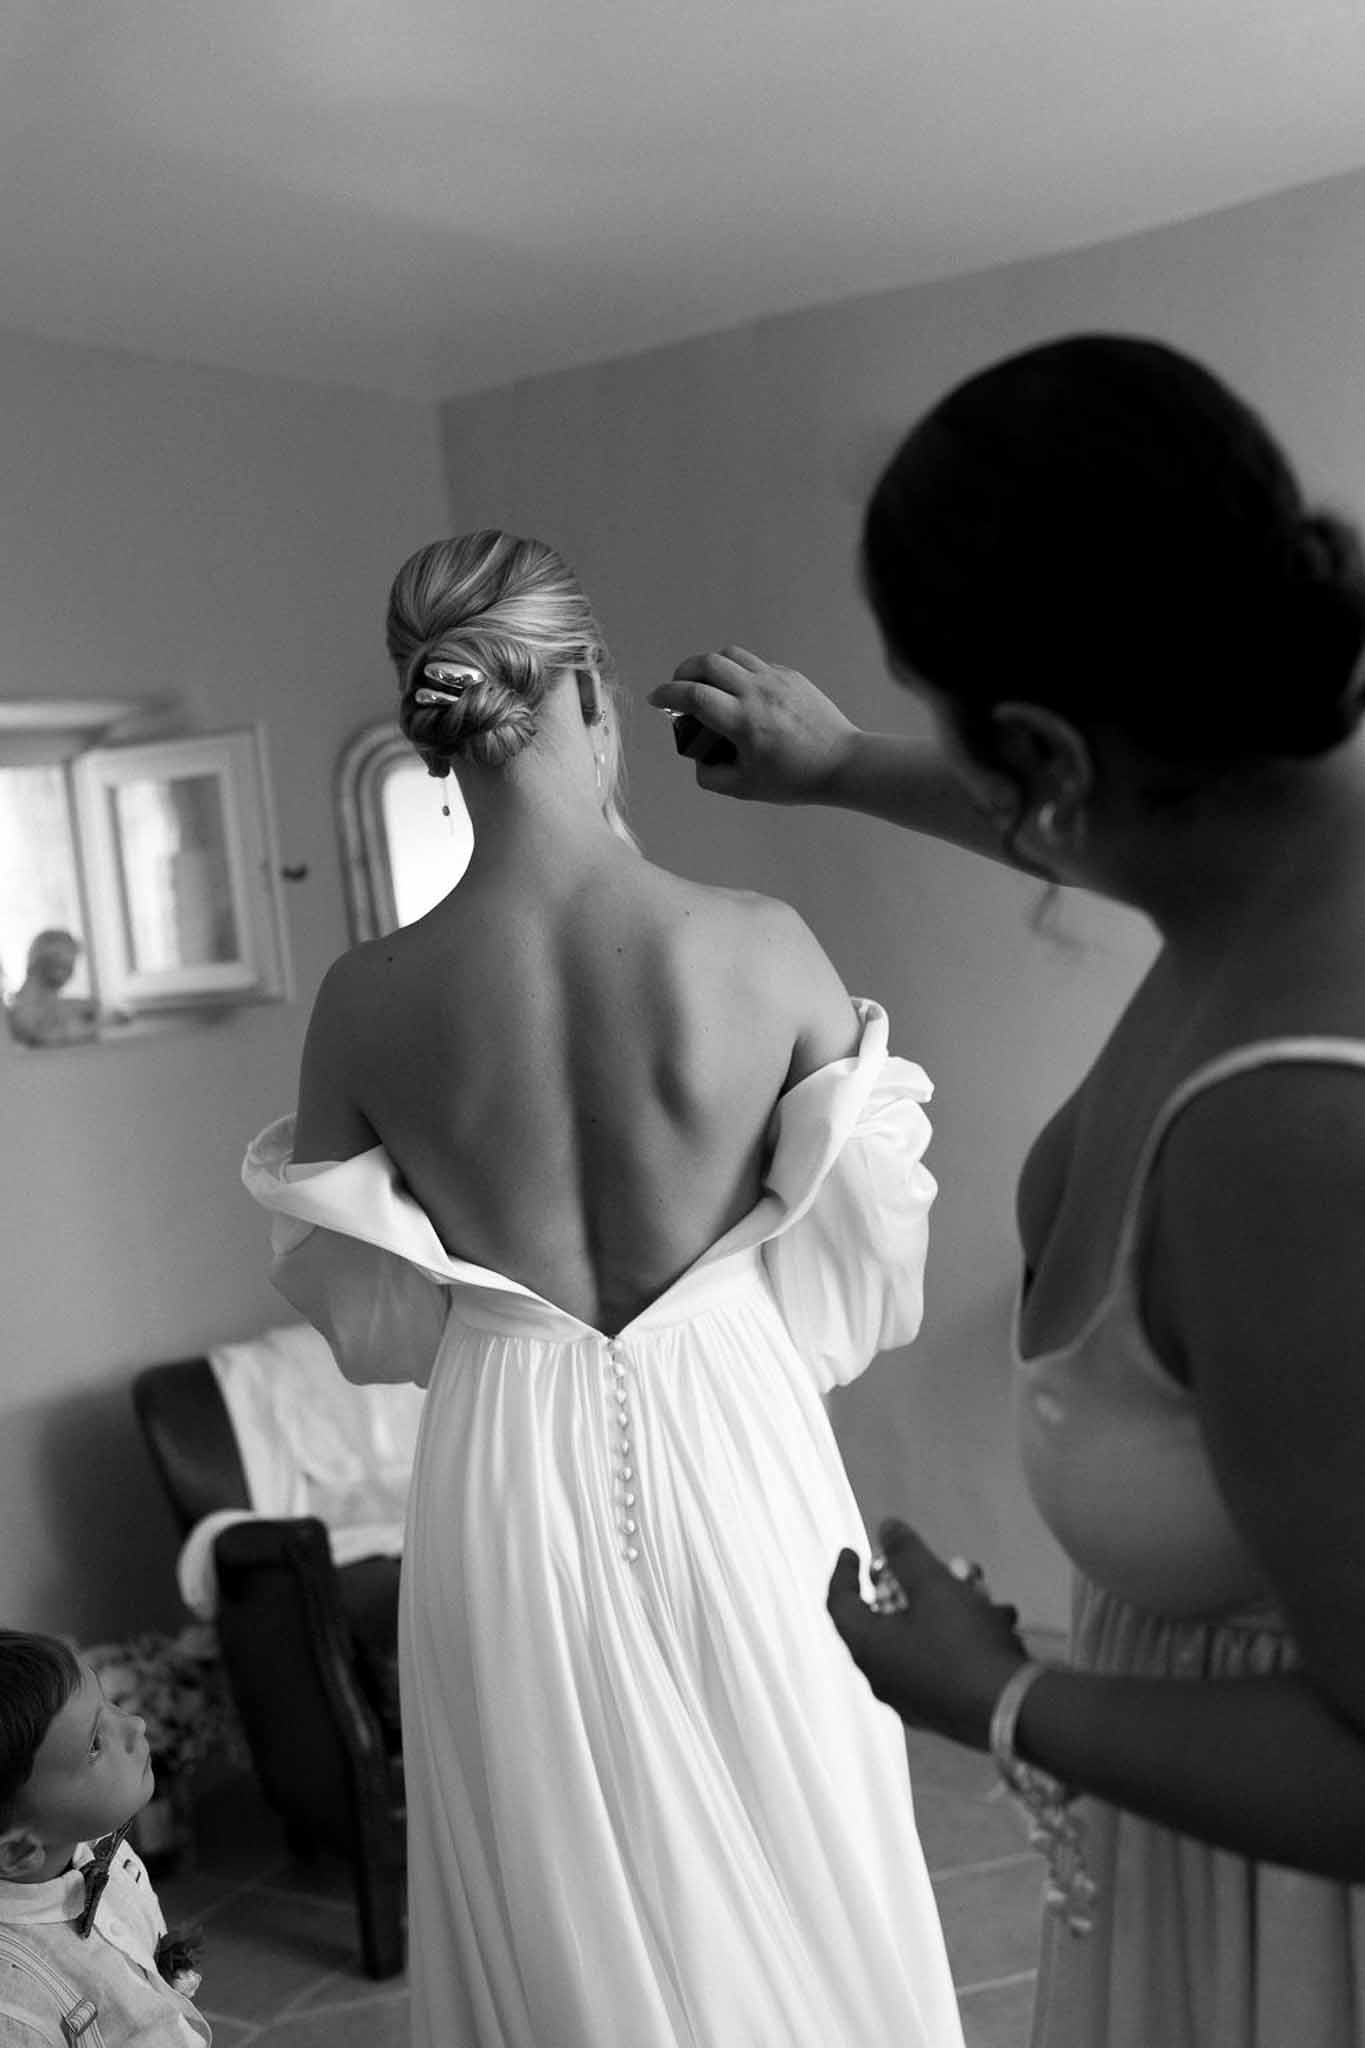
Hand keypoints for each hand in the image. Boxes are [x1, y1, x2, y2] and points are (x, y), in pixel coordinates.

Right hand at [648, 646, 857, 803]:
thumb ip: (710, 775)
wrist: (842, 762)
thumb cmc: (794, 779)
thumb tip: (698, 757)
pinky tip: (739, 692)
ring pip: (730, 655)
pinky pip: (755, 664)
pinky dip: (737, 671)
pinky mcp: (791, 676)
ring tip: (705, 683)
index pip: (693, 695)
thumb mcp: (743, 788)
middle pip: (707, 664)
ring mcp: (776, 679)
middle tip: (678, 687)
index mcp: (743, 721)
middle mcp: (757, 693)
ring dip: (709, 665)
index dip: (667, 693)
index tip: (655, 699)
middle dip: (683, 672)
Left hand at [827, 1519, 1029, 1749]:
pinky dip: (961, 1638)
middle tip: (921, 1567)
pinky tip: (998, 1624)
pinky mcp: (943, 1712)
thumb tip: (885, 1527)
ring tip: (977, 1590)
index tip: (852, 1550)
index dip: (843, 1572)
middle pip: (882, 1621)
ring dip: (944, 1609)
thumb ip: (906, 1553)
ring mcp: (912, 1700)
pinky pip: (942, 1664)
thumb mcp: (933, 1585)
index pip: (839, 1604)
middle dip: (907, 1586)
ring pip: (920, 1640)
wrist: (1012, 1712)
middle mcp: (882, 1678)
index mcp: (868, 1648)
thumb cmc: (962, 1642)